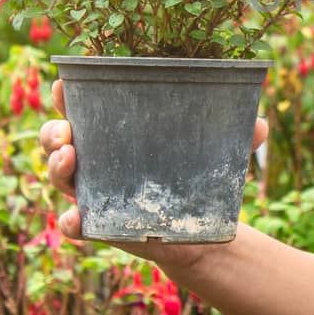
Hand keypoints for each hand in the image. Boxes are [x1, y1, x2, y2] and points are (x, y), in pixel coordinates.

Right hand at [40, 78, 268, 267]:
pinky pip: (73, 225)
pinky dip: (70, 221)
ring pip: (57, 176)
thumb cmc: (196, 176)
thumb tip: (260, 124)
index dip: (66, 94)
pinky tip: (77, 218)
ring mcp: (93, 192)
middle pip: (56, 139)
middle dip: (52, 131)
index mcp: (115, 132)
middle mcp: (95, 160)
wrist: (198, 231)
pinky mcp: (99, 225)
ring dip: (55, 166)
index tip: (62, 83)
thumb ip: (236, 137)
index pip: (82, 106)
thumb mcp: (216, 153)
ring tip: (70, 157)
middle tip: (67, 130)